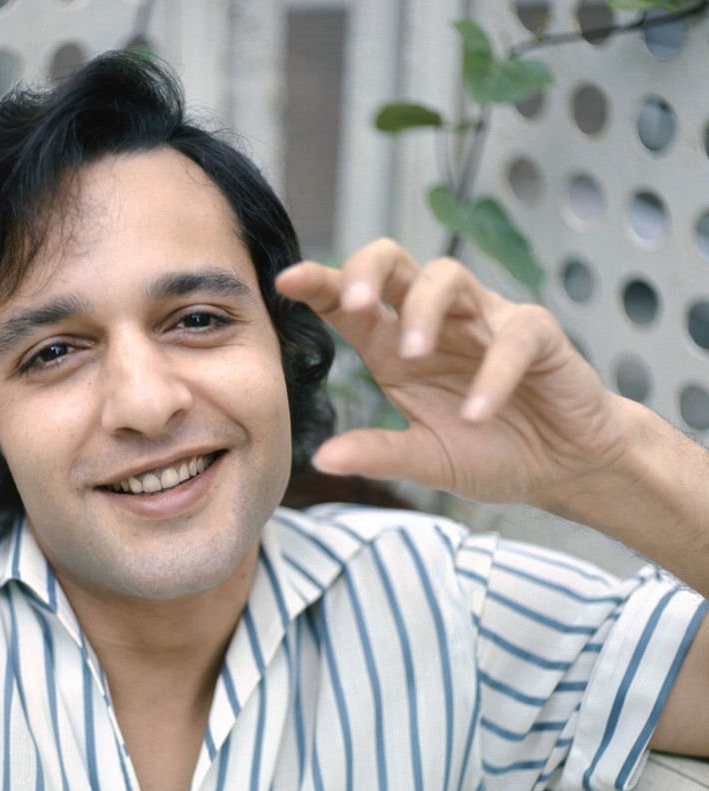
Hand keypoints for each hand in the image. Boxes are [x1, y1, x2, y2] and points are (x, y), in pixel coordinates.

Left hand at [276, 238, 628, 508]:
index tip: (286, 282)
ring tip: (414, 354)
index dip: (319, 283)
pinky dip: (493, 372)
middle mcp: (434, 323)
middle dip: (365, 271)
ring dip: (424, 309)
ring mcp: (485, 322)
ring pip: (447, 275)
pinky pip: (513, 335)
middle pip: (393, 262)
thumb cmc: (490, 450)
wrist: (562, 467)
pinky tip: (477, 412)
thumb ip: (378, 453)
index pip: (348, 302)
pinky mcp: (536, 335)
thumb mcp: (425, 459)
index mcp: (393, 347)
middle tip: (354, 305)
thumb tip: (320, 460)